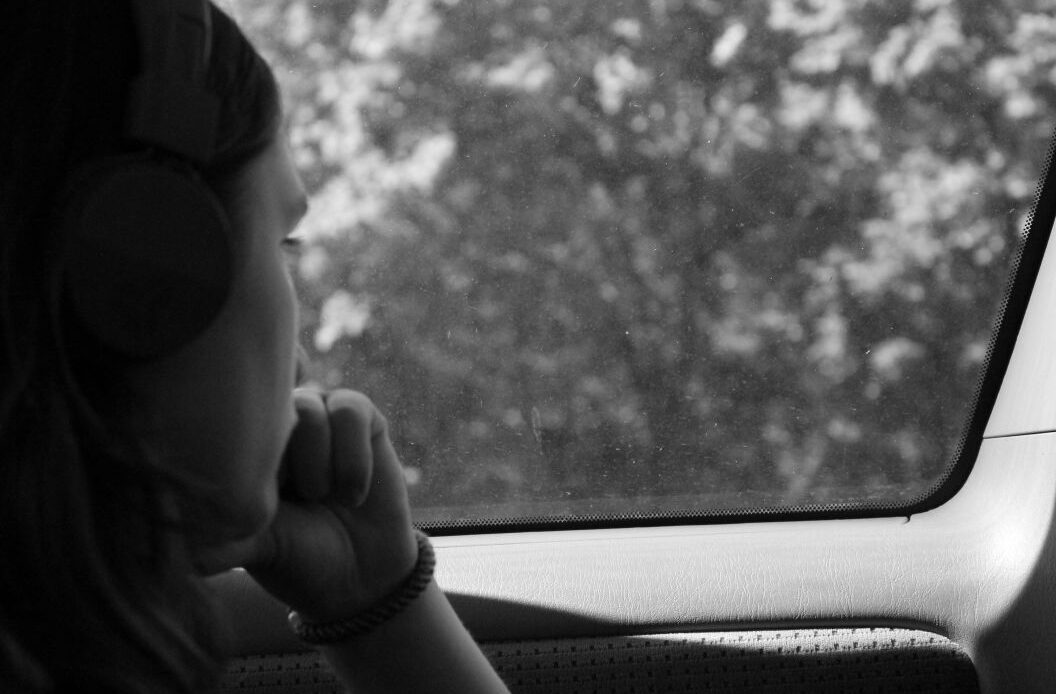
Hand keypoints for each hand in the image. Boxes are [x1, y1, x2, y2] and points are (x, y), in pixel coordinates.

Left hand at [202, 389, 418, 622]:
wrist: (364, 576)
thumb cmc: (300, 558)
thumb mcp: (255, 547)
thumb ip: (219, 539)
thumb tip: (173, 551)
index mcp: (245, 451)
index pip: (228, 419)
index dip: (244, 453)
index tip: (263, 498)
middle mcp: (281, 428)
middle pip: (269, 408)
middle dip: (282, 461)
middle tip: (297, 501)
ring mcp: (321, 419)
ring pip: (309, 408)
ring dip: (317, 461)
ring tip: (323, 497)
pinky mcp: (363, 420)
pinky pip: (351, 410)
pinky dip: (352, 458)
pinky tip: (352, 494)